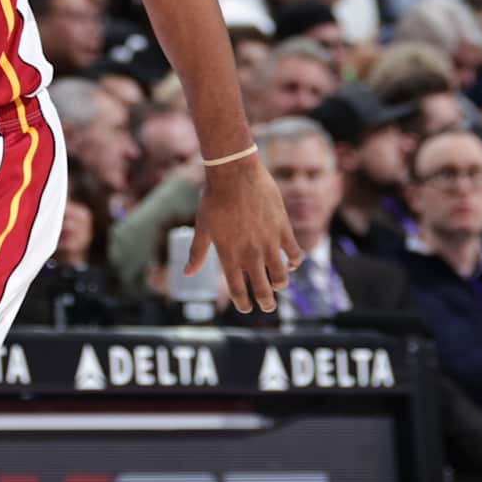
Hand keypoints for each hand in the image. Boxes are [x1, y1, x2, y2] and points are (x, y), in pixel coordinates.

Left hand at [189, 152, 300, 312]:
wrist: (234, 173)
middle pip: (262, 289)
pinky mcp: (282, 229)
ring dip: (281, 284)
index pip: (238, 290)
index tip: (246, 308)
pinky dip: (295, 262)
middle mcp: (250, 253)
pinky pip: (295, 253)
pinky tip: (292, 263)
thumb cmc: (213, 199)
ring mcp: (268, 242)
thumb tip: (187, 273)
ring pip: (282, 276)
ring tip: (278, 285)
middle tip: (267, 306)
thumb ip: (197, 253)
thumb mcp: (202, 227)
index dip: (243, 303)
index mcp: (229, 255)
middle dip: (266, 302)